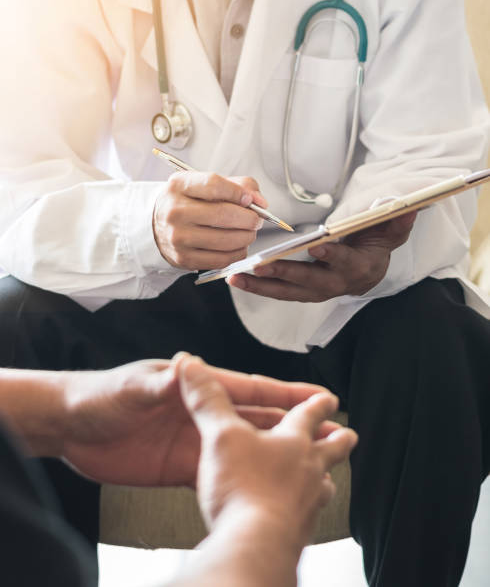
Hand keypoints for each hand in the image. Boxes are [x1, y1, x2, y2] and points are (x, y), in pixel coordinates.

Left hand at [59, 355, 329, 486]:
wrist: (70, 427)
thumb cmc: (99, 395)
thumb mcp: (132, 387)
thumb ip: (162, 382)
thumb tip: (187, 367)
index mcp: (196, 387)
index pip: (250, 389)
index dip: (286, 393)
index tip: (320, 396)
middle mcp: (201, 414)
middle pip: (257, 419)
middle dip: (293, 425)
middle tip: (328, 431)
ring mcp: (193, 440)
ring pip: (245, 447)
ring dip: (275, 452)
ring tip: (307, 461)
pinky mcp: (180, 467)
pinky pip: (219, 472)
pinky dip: (243, 477)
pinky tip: (263, 485)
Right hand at [153, 172, 267, 269]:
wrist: (158, 225)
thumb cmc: (189, 202)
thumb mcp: (205, 184)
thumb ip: (237, 185)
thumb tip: (260, 202)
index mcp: (179, 186)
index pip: (214, 185)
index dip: (238, 193)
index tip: (250, 200)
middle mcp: (175, 211)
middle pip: (223, 215)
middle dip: (249, 219)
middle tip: (257, 220)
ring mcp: (178, 237)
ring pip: (226, 240)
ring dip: (246, 237)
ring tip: (249, 232)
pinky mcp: (184, 259)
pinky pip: (221, 259)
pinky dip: (237, 253)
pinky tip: (238, 246)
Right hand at [180, 356, 356, 550]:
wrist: (255, 545)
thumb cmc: (244, 489)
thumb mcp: (221, 435)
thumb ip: (208, 401)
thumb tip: (192, 368)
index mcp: (293, 440)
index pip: (309, 413)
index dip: (317, 402)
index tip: (328, 397)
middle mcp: (308, 469)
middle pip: (332, 448)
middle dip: (338, 438)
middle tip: (347, 434)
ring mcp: (308, 502)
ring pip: (323, 485)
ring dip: (324, 478)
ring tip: (325, 479)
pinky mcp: (298, 533)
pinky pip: (307, 518)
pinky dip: (304, 512)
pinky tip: (296, 517)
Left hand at [227, 212, 416, 301]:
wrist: (369, 269)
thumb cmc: (375, 244)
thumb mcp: (391, 230)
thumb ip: (397, 219)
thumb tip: (411, 206)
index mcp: (358, 267)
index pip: (345, 262)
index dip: (333, 256)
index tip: (317, 247)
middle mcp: (336, 283)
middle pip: (309, 281)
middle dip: (285, 274)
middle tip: (261, 266)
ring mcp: (317, 291)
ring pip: (288, 292)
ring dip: (262, 286)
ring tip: (236, 278)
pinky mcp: (301, 293)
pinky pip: (279, 293)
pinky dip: (258, 288)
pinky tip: (237, 279)